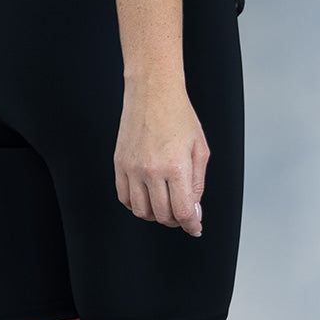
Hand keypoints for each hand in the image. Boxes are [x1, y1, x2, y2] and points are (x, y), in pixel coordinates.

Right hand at [113, 84, 208, 236]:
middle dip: (177, 220)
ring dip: (156, 214)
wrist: (153, 92)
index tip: (195, 227)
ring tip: (165, 204)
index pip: (182, 212)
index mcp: (175, 166)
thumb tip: (193, 212)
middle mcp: (151, 170)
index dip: (191, 225)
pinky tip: (148, 197)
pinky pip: (124, 197)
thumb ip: (198, 184)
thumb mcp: (200, 149)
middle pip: (162, 215)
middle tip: (183, 213)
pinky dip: (136, 204)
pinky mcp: (119, 163)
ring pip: (141, 211)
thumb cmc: (179, 116)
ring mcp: (132, 167)